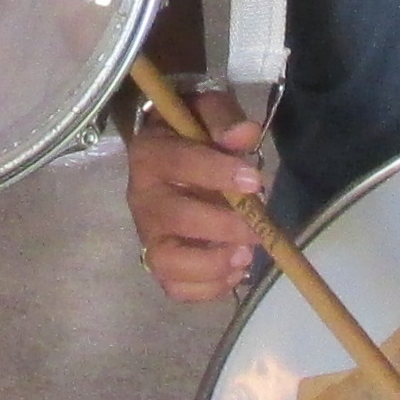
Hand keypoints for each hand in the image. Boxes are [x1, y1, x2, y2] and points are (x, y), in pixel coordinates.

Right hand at [127, 87, 269, 302]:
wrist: (172, 152)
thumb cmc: (194, 131)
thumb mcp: (208, 111)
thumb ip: (224, 120)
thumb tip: (246, 134)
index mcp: (149, 154)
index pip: (178, 163)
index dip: (217, 173)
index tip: (255, 180)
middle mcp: (141, 198)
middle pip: (173, 217)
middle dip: (221, 226)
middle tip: (258, 228)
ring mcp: (148, 233)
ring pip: (166, 261)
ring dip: (209, 264)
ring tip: (244, 256)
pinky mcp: (159, 260)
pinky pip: (175, 287)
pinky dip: (206, 288)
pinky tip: (235, 272)